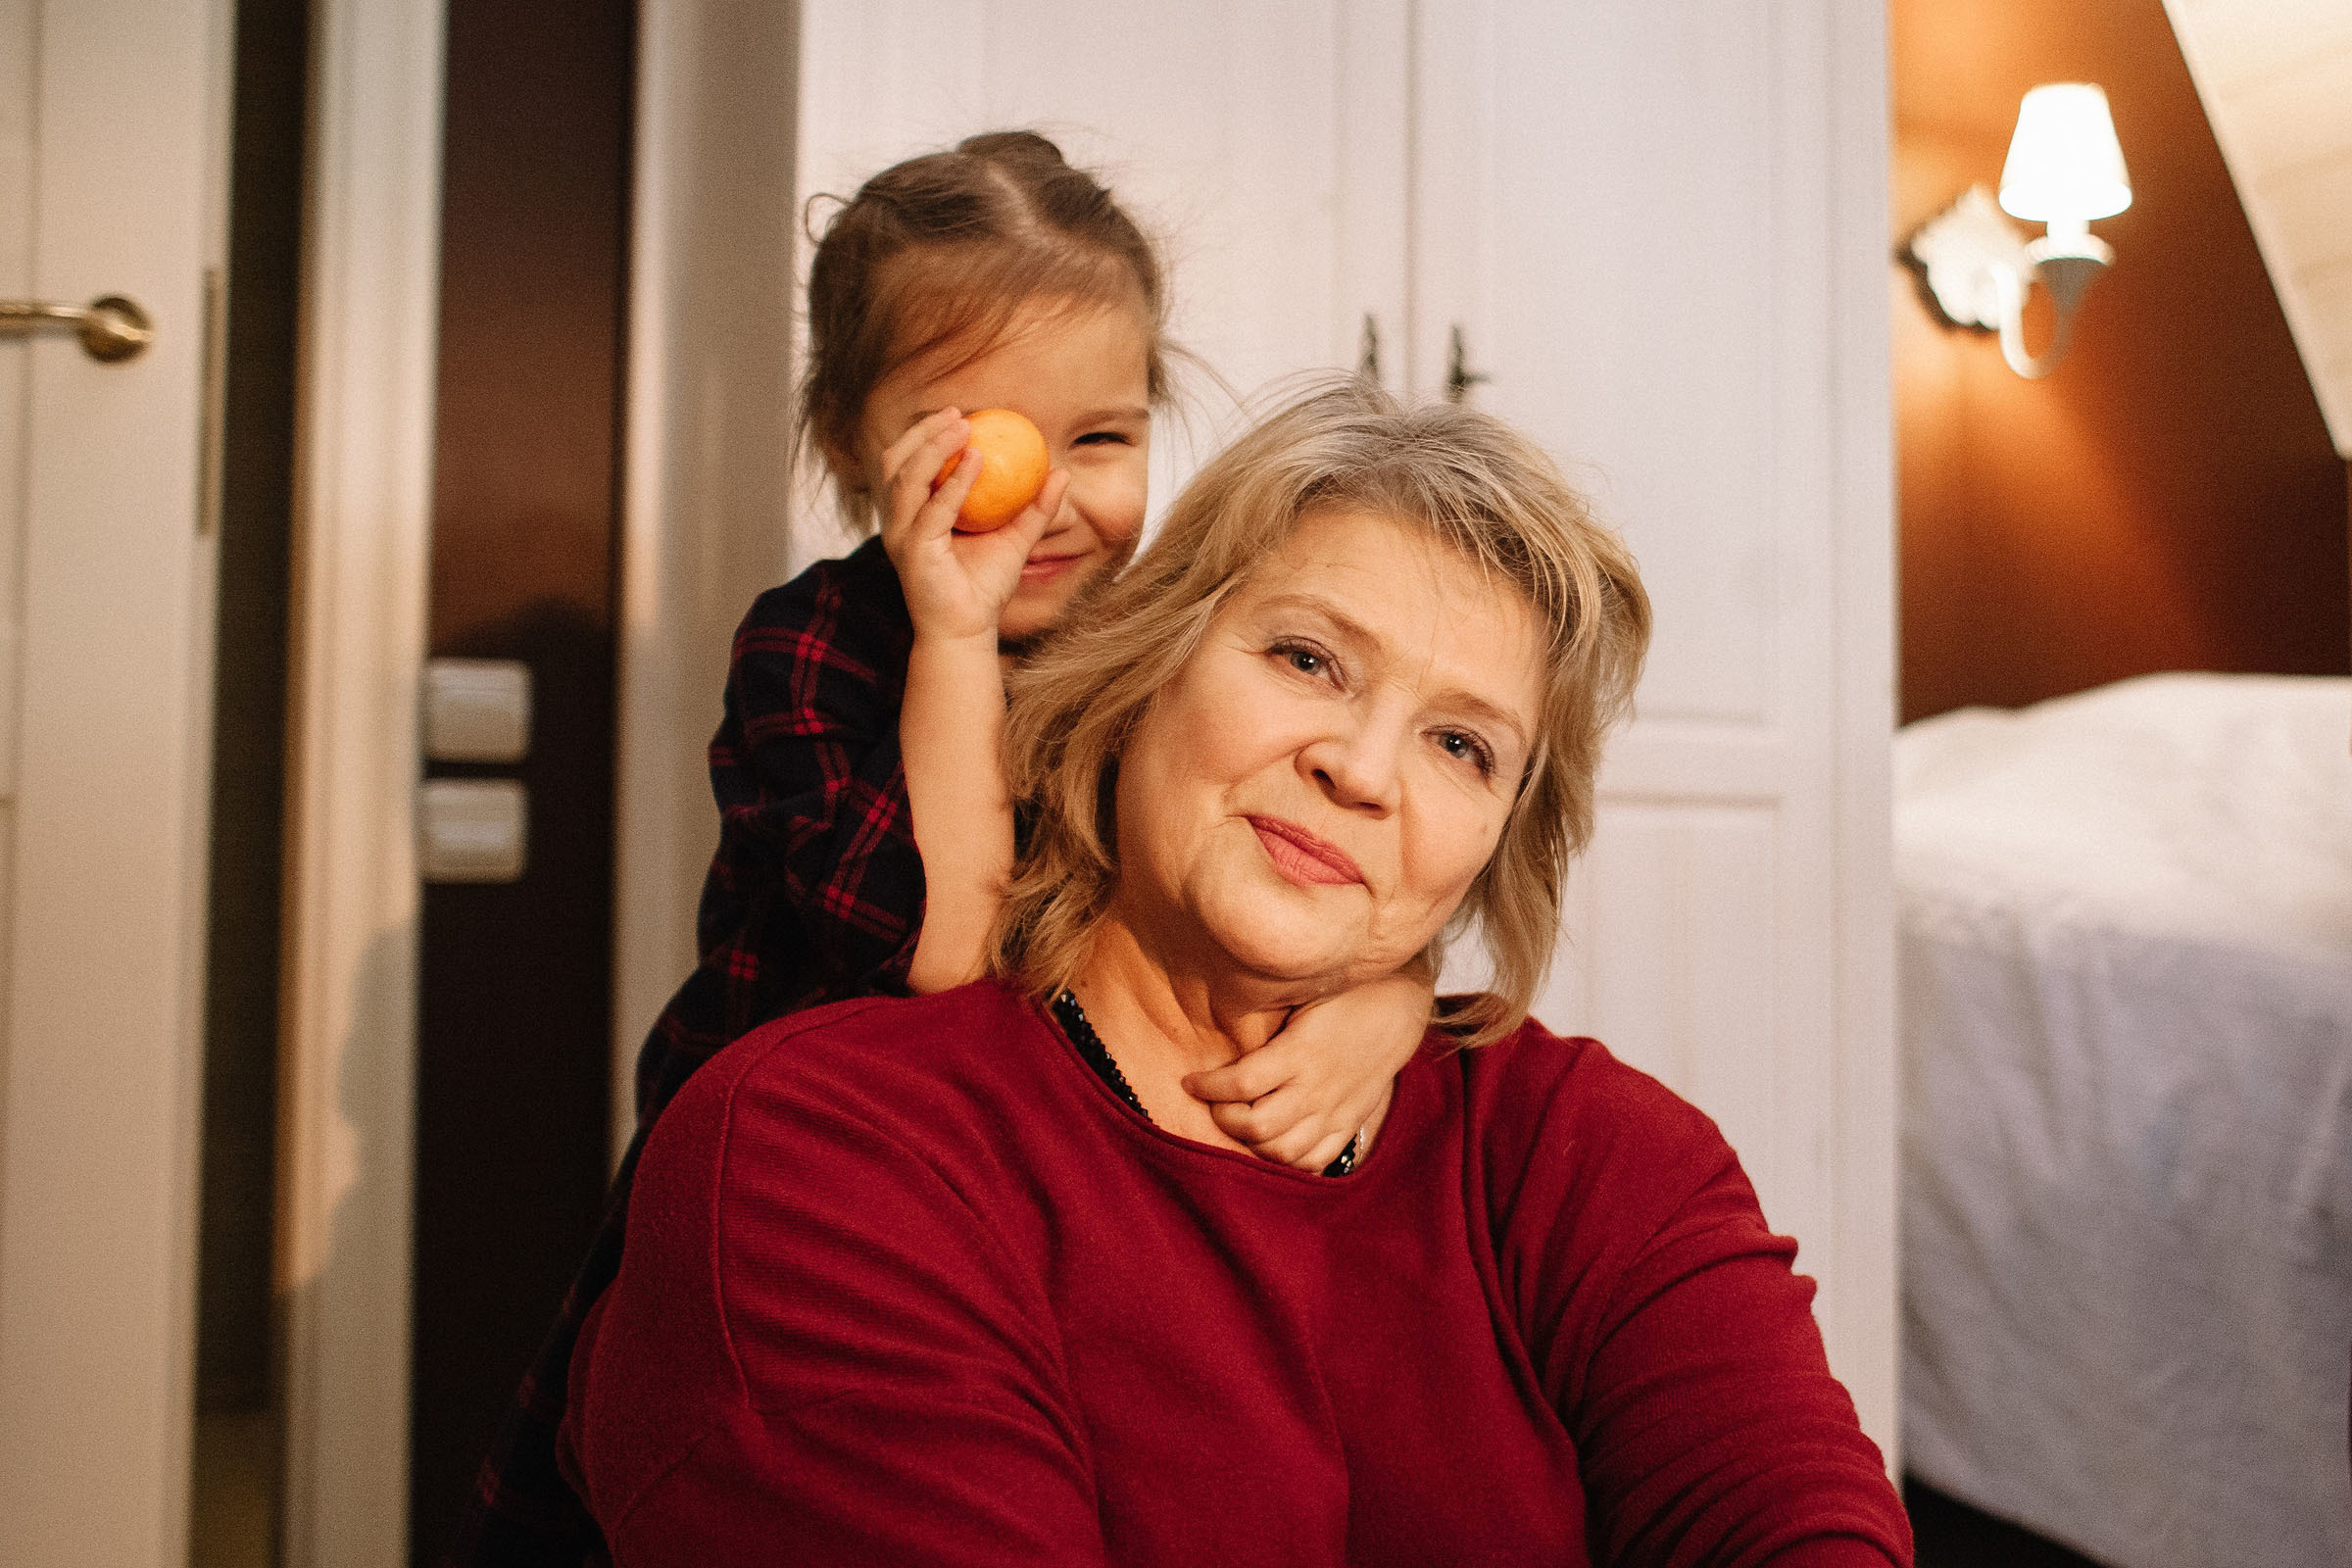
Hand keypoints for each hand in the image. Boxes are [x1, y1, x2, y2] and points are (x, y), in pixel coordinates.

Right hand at [877, 407, 1071, 645]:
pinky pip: (934, 508)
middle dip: (923, 431)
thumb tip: (1061, 472)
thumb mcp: (1016, 538)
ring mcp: (902, 536)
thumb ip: (1035, 507)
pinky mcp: (914, 552)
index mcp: (913, 514)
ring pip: (907, 477)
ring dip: (934, 446)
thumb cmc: (985, 588)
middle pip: (896, 461)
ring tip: (964, 427)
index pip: (908, 462)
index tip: (961, 414)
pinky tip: (977, 460)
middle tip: (959, 413)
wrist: (969, 632)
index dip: (927, 434)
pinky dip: (955, 481)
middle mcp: (900, 522)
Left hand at [1183, 971, 1434, 1170]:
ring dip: (1251, 1143)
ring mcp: (1334, 1111)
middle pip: (1257, 1125)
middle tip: (1214, 1102)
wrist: (1398, 1007)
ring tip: (1239, 1122)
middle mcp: (1316, 1088)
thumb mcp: (1302, 992)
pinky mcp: (1348, 1123)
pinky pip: (1313, 1160)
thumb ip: (1265, 1013)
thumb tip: (1215, 1012)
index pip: (1241, 1084)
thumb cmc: (1341, 993)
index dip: (1207, 1087)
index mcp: (1300, 1052)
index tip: (1189, 1081)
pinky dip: (1286, 1160)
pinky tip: (1270, 1142)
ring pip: (1283, 1150)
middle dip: (1224, 1118)